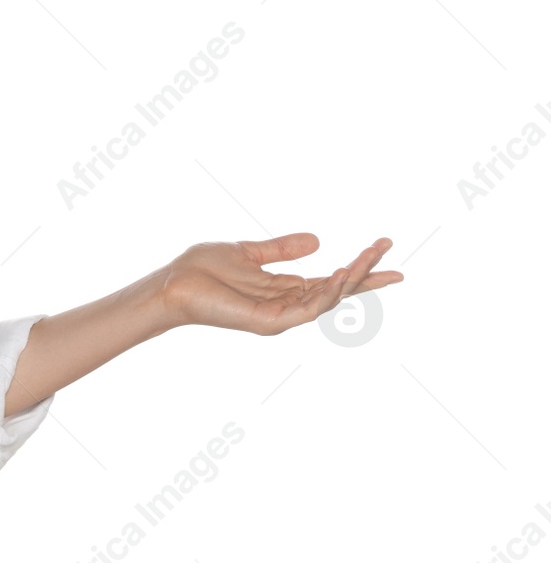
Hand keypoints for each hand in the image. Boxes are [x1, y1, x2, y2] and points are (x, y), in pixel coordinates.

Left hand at [160, 233, 402, 335]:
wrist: (173, 282)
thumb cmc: (203, 269)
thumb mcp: (249, 252)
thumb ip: (281, 249)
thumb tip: (318, 240)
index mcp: (284, 288)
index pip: (331, 279)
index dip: (359, 267)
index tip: (385, 249)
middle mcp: (287, 304)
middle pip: (337, 289)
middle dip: (365, 271)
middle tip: (387, 247)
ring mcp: (280, 316)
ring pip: (327, 298)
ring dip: (351, 277)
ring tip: (368, 255)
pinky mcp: (268, 322)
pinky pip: (306, 309)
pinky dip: (326, 294)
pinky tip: (340, 275)